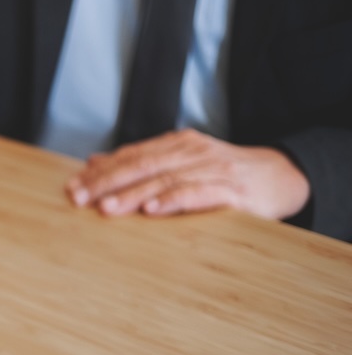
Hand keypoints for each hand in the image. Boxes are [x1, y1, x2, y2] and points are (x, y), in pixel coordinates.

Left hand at [66, 129, 310, 219]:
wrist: (281, 177)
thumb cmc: (223, 174)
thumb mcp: (180, 162)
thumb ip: (141, 162)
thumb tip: (95, 162)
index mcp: (177, 144)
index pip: (131, 156)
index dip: (100, 171)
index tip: (73, 187)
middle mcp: (192, 152)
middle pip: (142, 166)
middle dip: (107, 182)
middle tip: (80, 198)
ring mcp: (213, 169)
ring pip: (164, 180)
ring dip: (132, 194)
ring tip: (106, 207)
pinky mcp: (233, 190)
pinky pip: (199, 194)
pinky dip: (174, 201)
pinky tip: (153, 209)